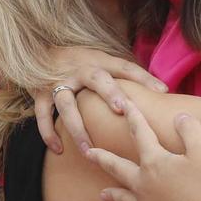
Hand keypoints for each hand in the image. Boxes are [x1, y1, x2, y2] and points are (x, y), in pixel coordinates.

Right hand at [32, 46, 167, 153]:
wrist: (37, 50)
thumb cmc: (78, 61)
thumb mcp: (101, 60)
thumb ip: (127, 74)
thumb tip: (163, 91)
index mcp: (98, 61)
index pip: (125, 67)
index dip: (142, 77)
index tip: (161, 90)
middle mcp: (79, 69)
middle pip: (97, 79)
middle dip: (109, 93)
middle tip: (122, 110)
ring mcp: (57, 81)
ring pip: (67, 104)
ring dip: (77, 127)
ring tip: (88, 150)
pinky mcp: (39, 93)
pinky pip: (43, 115)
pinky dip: (48, 133)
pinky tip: (58, 150)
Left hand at [88, 109, 200, 200]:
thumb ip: (190, 129)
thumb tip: (179, 117)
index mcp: (155, 163)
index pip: (141, 133)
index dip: (133, 116)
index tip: (125, 105)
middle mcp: (145, 186)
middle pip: (117, 168)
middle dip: (102, 158)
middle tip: (87, 153)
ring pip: (123, 198)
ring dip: (112, 194)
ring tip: (102, 194)